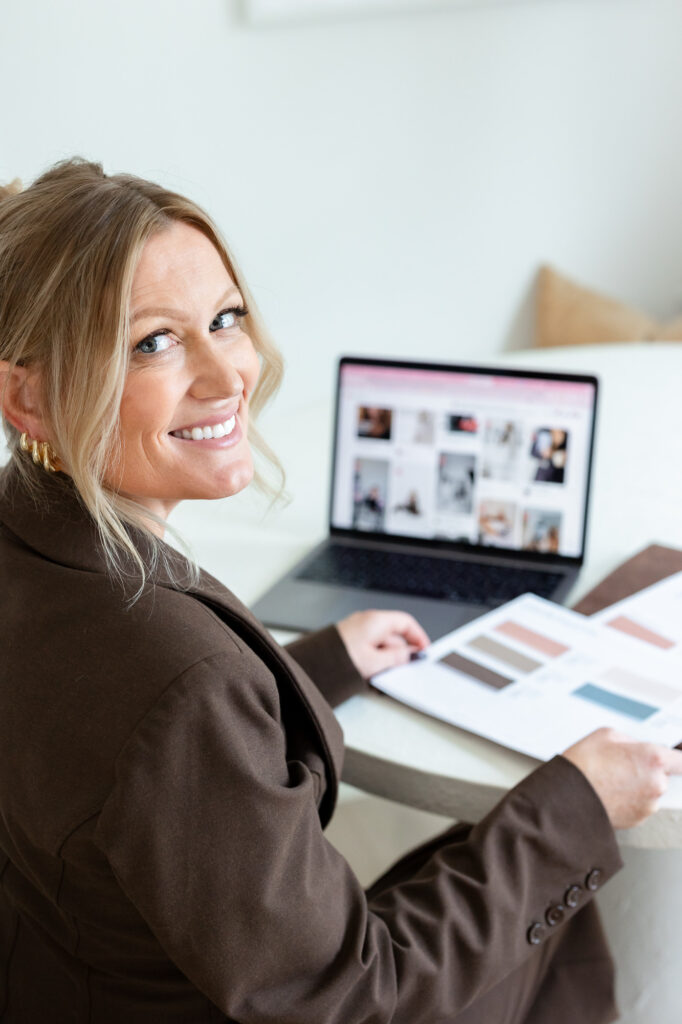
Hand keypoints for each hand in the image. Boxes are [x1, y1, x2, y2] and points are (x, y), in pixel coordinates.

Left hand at [336, 610, 429, 678]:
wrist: (311, 665)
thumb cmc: (339, 660)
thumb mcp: (376, 662)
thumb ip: (397, 657)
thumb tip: (412, 654)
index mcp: (376, 620)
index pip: (405, 622)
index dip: (418, 636)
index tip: (424, 651)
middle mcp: (366, 621)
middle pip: (394, 634)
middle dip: (401, 652)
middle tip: (404, 669)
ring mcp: (357, 630)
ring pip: (381, 643)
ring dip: (386, 658)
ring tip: (382, 674)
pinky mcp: (348, 640)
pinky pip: (369, 647)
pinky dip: (374, 659)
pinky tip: (370, 673)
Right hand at [562, 727, 681, 828]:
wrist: (567, 797)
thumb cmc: (583, 765)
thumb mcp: (607, 735)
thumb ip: (631, 741)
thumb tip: (636, 748)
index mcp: (653, 759)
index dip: (676, 758)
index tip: (673, 758)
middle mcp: (656, 784)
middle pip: (662, 774)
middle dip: (645, 769)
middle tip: (621, 764)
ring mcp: (648, 805)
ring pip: (649, 791)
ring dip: (636, 786)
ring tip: (610, 780)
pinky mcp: (637, 820)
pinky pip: (639, 805)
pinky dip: (628, 800)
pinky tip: (609, 792)